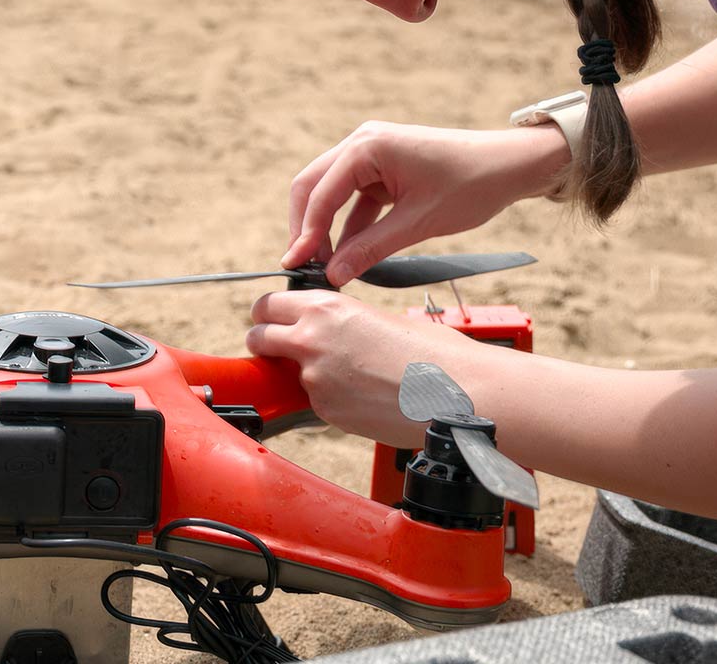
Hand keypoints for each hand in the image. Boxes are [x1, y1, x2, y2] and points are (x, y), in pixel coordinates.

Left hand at [245, 290, 473, 446]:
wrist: (458, 393)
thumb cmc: (434, 352)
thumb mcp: (379, 318)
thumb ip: (343, 322)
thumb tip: (330, 333)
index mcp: (326, 308)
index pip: (268, 304)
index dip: (267, 314)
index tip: (270, 321)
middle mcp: (311, 340)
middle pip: (258, 337)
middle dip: (264, 343)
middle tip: (280, 350)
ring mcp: (315, 379)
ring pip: (289, 375)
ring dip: (306, 376)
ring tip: (351, 379)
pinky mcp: (326, 411)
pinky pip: (317, 403)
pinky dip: (332, 401)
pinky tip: (366, 399)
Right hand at [284, 122, 565, 284]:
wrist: (510, 166)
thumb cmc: (471, 184)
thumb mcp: (419, 222)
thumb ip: (372, 248)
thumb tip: (334, 275)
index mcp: (367, 146)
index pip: (320, 193)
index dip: (306, 233)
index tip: (296, 266)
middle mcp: (362, 143)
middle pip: (313, 187)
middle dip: (306, 227)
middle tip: (302, 266)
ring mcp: (371, 155)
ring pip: (329, 193)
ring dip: (325, 228)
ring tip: (324, 266)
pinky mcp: (382, 170)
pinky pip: (353, 199)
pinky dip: (348, 226)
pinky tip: (347, 255)